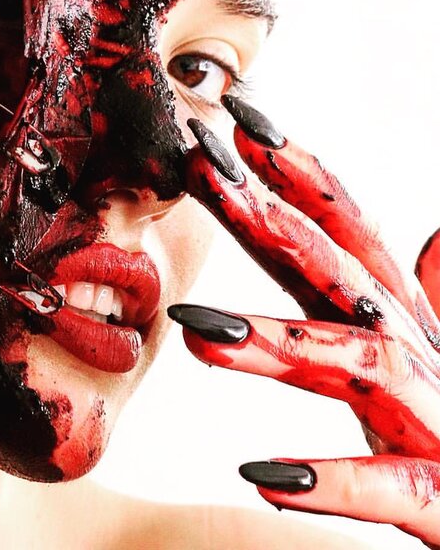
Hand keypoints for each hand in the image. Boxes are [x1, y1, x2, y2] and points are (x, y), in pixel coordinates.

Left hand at [168, 96, 439, 547]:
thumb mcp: (425, 360)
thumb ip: (412, 300)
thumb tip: (421, 237)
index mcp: (401, 320)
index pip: (345, 229)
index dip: (291, 172)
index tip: (228, 121)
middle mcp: (419, 354)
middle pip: (340, 271)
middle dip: (271, 217)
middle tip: (201, 171)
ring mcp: (435, 420)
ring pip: (358, 366)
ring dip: (276, 345)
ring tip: (195, 331)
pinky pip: (392, 489)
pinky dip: (334, 483)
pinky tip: (266, 477)